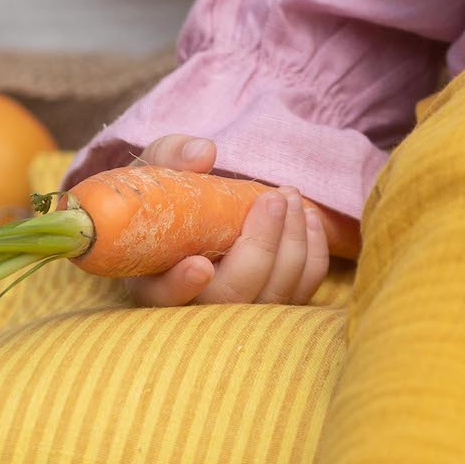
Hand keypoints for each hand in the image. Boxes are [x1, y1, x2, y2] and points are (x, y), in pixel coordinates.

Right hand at [123, 134, 337, 307]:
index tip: (200, 265)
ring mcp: (235, 311)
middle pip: (232, 297)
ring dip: (292, 245)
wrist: (187, 214)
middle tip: (274, 198)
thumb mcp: (156, 172)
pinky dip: (312, 256)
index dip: (181, 287)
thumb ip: (171, 158)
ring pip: (272, 296)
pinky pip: (300, 292)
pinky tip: (309, 218)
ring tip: (291, 197)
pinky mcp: (269, 303)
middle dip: (261, 246)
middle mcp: (192, 306)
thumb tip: (204, 153)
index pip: (163, 296)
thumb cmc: (165, 195)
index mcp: (152, 279)